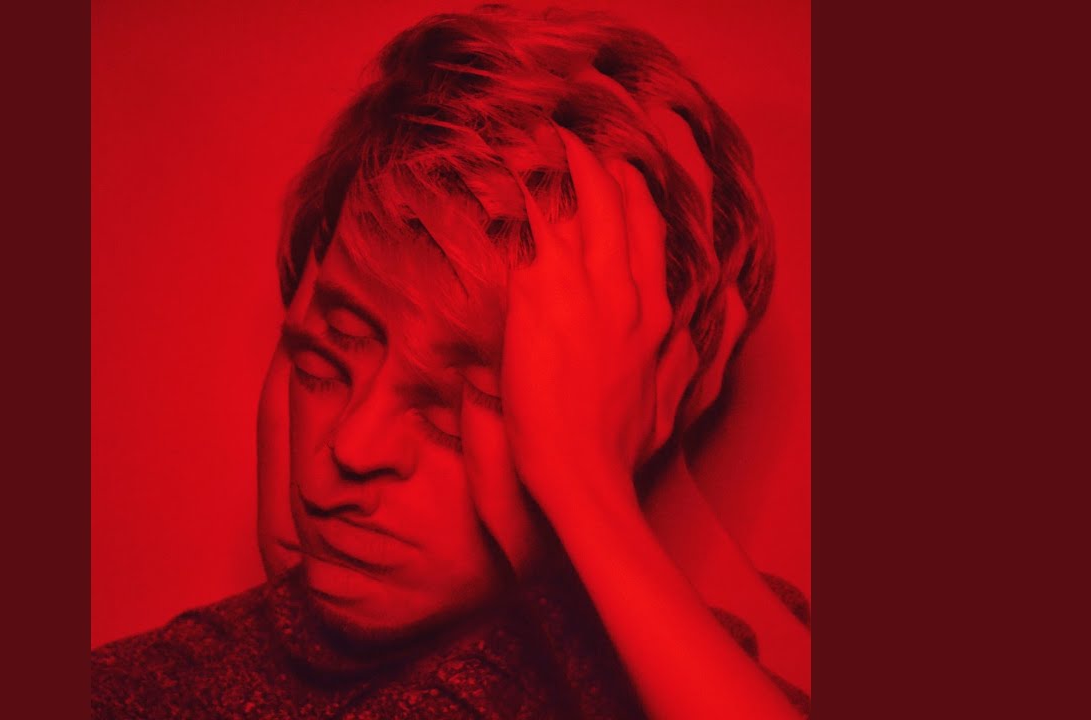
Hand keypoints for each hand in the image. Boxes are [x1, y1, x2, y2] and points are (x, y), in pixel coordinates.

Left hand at [499, 126, 693, 509]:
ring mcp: (583, 289)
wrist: (583, 473)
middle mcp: (623, 290)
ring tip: (538, 135)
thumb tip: (693, 341)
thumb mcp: (667, 406)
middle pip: (613, 208)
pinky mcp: (538, 297)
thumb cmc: (618, 452)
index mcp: (650, 313)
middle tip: (572, 139)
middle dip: (593, 167)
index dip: (633, 199)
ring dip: (557, 165)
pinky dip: (518, 192)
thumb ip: (680, 366)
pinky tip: (502, 167)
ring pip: (574, 204)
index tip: (621, 173)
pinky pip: (528, 227)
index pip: (647, 236)